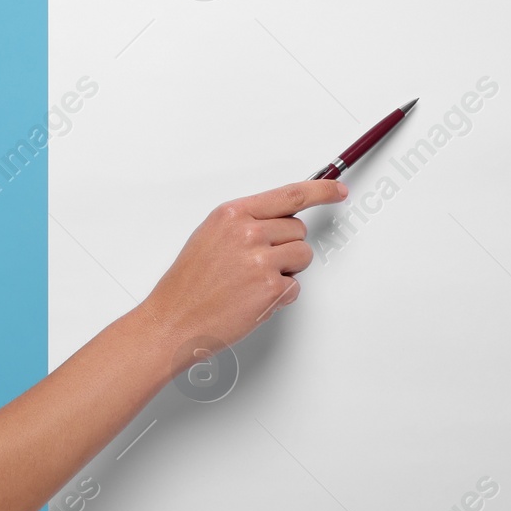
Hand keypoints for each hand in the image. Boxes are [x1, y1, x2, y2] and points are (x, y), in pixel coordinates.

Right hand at [135, 179, 347, 375]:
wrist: (173, 320)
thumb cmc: (188, 284)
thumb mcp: (210, 236)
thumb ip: (244, 223)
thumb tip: (278, 220)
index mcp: (232, 215)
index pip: (290, 195)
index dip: (321, 191)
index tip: (337, 191)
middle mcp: (248, 233)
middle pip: (298, 230)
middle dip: (286, 246)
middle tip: (257, 264)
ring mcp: (261, 260)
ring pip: (303, 256)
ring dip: (287, 270)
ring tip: (253, 281)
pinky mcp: (271, 289)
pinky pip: (294, 286)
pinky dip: (279, 295)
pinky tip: (252, 299)